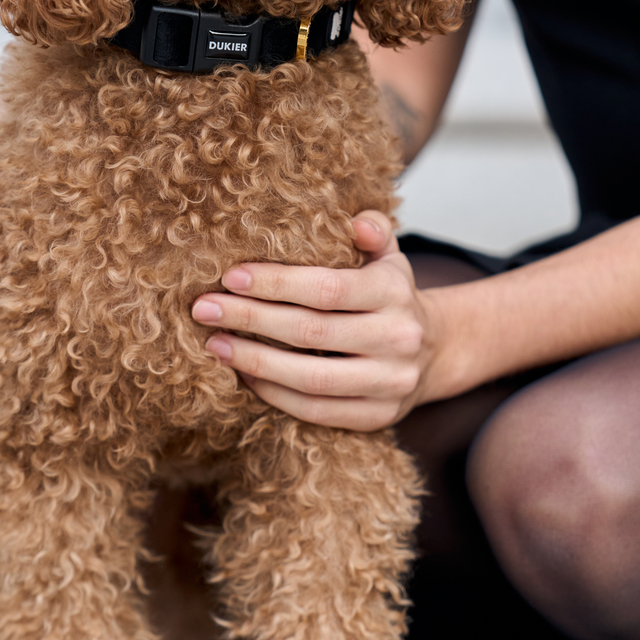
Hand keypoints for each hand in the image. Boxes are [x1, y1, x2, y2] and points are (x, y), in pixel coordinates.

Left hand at [191, 211, 435, 430]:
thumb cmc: (390, 295)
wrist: (434, 349)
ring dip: (255, 361)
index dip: (276, 284)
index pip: (327, 288)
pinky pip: (317, 410)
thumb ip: (373, 231)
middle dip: (250, 318)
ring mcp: (390, 383)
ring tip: (215, 344)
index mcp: (395, 291)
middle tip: (204, 308)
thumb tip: (356, 222)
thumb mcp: (389, 255)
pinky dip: (274, 394)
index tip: (230, 277)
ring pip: (311, 378)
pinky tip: (244, 374)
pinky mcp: (378, 417)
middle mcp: (398, 338)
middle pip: (311, 332)